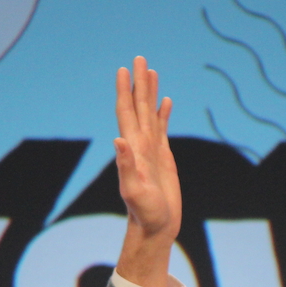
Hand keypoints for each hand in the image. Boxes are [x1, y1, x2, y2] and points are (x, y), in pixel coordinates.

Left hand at [113, 56, 180, 286]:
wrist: (155, 228)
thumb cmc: (144, 214)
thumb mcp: (134, 191)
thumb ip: (126, 166)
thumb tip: (119, 140)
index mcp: (133, 148)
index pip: (127, 112)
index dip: (125, 91)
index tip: (124, 69)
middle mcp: (140, 145)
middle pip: (138, 106)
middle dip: (138, 83)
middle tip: (139, 58)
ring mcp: (151, 150)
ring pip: (150, 114)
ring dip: (150, 93)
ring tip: (151, 72)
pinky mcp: (163, 158)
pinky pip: (162, 128)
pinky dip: (163, 113)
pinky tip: (166, 102)